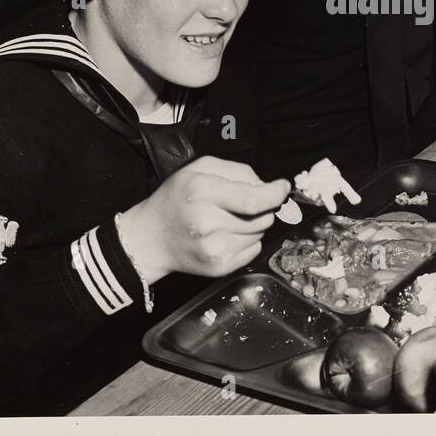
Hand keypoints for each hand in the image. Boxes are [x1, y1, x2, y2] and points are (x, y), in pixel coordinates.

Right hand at [116, 156, 290, 284]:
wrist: (152, 237)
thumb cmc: (177, 198)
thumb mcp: (200, 168)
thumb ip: (238, 171)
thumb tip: (269, 186)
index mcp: (202, 191)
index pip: (254, 199)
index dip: (276, 194)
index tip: (283, 187)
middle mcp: (207, 222)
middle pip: (262, 217)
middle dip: (262, 208)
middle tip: (241, 204)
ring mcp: (213, 249)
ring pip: (260, 234)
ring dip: (253, 225)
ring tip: (227, 219)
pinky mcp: (218, 267)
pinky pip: (253, 250)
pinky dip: (247, 241)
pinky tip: (225, 235)